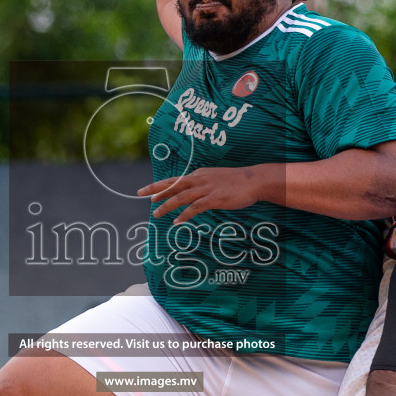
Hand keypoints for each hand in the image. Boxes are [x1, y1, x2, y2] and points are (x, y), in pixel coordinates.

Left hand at [138, 166, 273, 223]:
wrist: (255, 180)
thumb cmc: (238, 182)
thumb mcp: (217, 179)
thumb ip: (204, 184)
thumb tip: (195, 193)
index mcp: (199, 174)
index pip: (175, 180)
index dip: (160, 185)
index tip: (147, 191)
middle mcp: (200, 179)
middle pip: (173, 184)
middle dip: (156, 190)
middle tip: (140, 195)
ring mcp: (207, 189)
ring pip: (181, 196)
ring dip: (167, 205)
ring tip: (156, 213)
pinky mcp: (214, 198)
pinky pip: (195, 207)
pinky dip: (185, 214)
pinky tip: (177, 221)